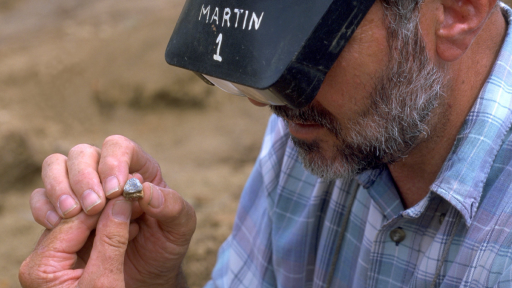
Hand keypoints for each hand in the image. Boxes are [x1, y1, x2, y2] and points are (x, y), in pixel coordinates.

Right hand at [21, 135, 195, 286]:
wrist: (146, 274)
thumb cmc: (165, 244)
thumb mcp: (180, 227)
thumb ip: (171, 206)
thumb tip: (145, 190)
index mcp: (138, 169)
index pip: (119, 147)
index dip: (113, 162)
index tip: (115, 190)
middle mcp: (106, 173)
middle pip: (83, 153)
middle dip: (84, 177)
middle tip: (94, 207)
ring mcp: (81, 190)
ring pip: (56, 166)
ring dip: (60, 187)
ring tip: (73, 214)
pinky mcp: (62, 211)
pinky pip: (41, 198)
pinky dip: (45, 207)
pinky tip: (58, 224)